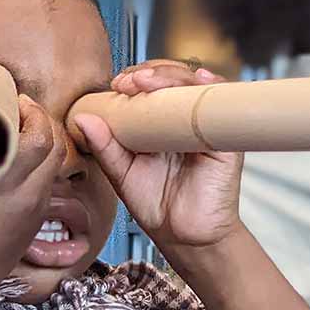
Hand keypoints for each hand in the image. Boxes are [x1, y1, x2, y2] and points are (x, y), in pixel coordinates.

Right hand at [0, 95, 65, 309]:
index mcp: (4, 182)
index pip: (38, 137)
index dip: (34, 113)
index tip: (21, 100)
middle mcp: (27, 195)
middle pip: (55, 149)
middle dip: (45, 123)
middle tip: (28, 110)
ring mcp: (34, 211)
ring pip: (55, 168)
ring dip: (48, 145)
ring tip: (29, 131)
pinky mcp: (35, 224)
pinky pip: (49, 186)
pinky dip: (44, 167)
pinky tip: (26, 162)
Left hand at [74, 60, 243, 251]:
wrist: (185, 237)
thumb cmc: (157, 206)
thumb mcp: (123, 174)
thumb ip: (105, 147)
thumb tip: (82, 118)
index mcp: (159, 123)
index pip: (150, 86)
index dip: (135, 78)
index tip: (117, 84)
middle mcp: (184, 120)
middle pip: (174, 79)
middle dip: (152, 72)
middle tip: (131, 82)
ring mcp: (205, 126)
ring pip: (196, 84)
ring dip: (174, 75)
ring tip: (150, 82)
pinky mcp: (226, 139)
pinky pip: (223, 105)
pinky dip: (215, 86)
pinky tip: (202, 79)